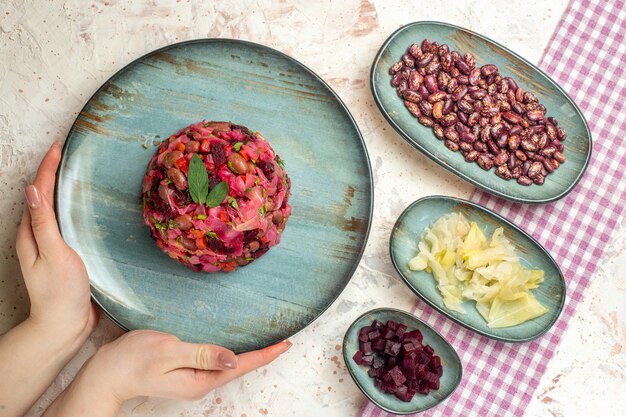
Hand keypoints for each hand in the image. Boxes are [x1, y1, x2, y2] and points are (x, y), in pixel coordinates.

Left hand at [16, 141, 97, 350]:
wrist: (64, 325)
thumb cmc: (60, 291)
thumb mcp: (53, 254)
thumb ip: (44, 223)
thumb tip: (32, 190)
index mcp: (32, 233)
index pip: (39, 192)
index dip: (48, 169)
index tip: (58, 147)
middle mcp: (38, 236)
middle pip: (43, 197)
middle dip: (52, 173)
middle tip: (66, 153)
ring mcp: (51, 245)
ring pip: (54, 209)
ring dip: (62, 189)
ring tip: (76, 173)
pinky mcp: (66, 254)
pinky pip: (67, 224)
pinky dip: (73, 209)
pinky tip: (85, 208)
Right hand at [44, 330, 291, 416]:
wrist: (106, 373)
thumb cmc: (133, 360)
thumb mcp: (168, 352)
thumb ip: (201, 355)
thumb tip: (232, 360)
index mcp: (200, 380)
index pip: (241, 366)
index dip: (265, 355)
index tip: (286, 344)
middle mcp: (201, 383)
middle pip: (239, 367)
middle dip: (263, 356)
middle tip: (285, 340)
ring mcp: (193, 378)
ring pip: (229, 365)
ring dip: (249, 354)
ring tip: (269, 342)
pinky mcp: (186, 370)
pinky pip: (216, 361)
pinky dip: (231, 353)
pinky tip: (236, 344)